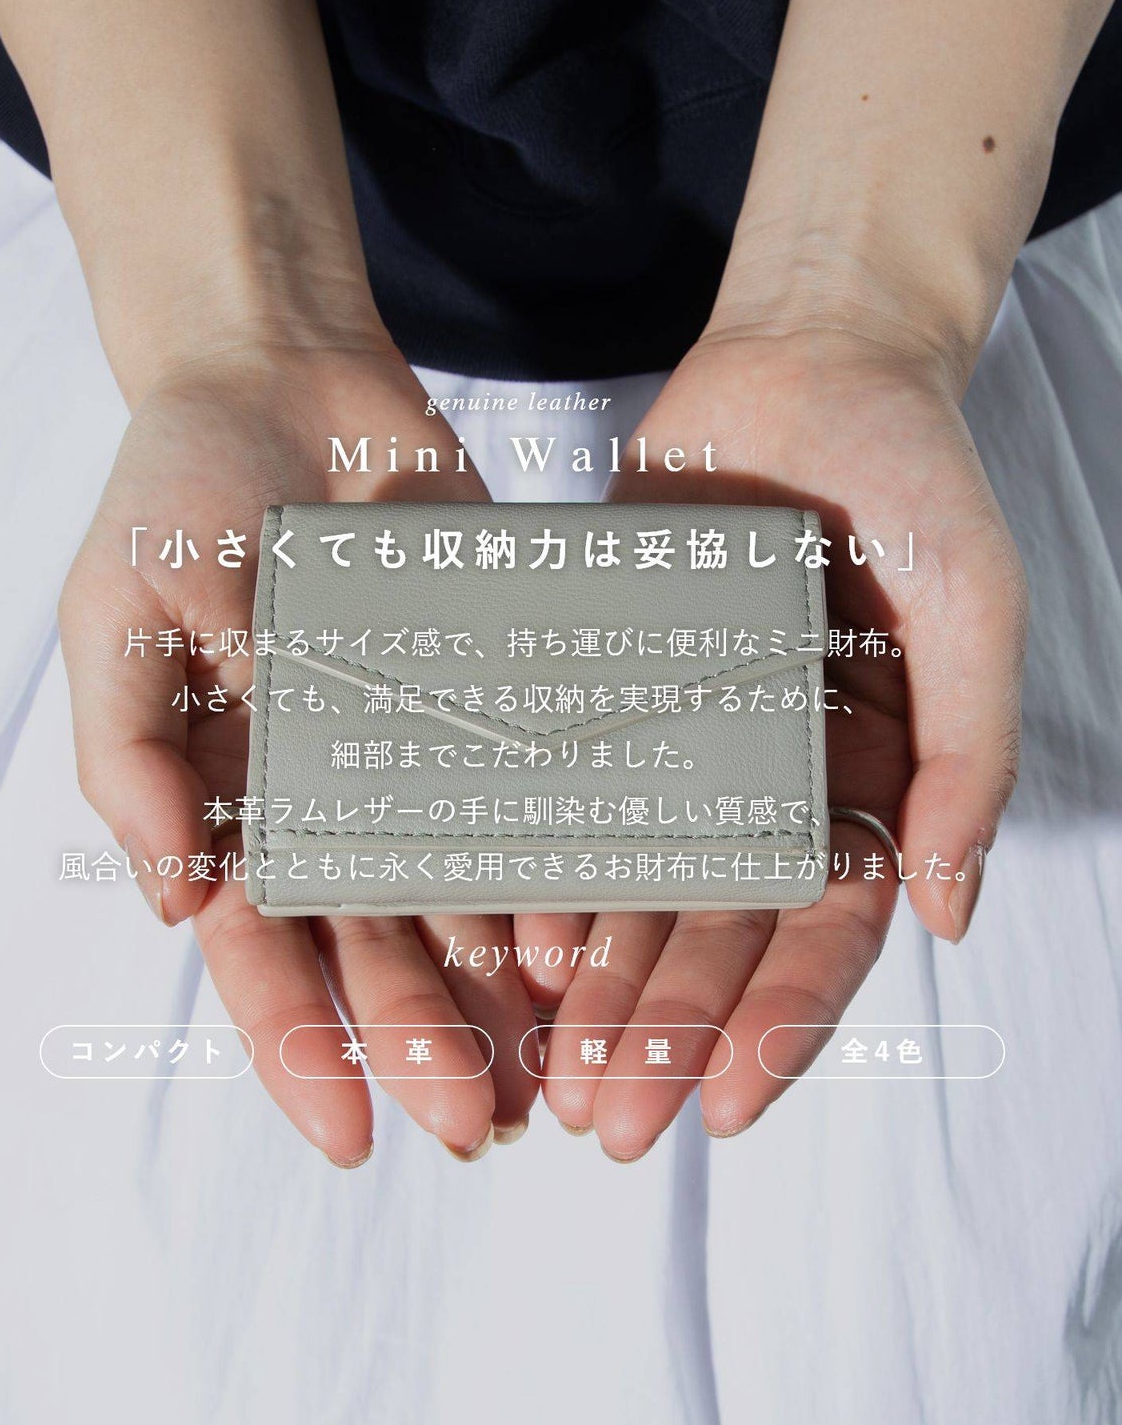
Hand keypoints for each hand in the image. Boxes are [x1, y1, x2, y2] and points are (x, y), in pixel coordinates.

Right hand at [59, 341, 538, 1162]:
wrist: (290, 382)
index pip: (263, 952)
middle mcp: (329, 799)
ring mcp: (413, 757)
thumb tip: (173, 900)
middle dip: (420, 1042)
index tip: (349, 1140)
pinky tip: (589, 939)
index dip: (300, 1048)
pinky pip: (525, 801)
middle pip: (377, 947)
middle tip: (479, 1127)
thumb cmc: (178, 492)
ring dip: (497, 993)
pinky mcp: (488, 704)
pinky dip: (551, 873)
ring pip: (460, 898)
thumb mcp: (119, 616)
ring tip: (550, 1070)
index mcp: (233, 800)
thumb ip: (131, 758)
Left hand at [520, 325, 1026, 1157]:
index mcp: (866, 785)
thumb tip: (955, 913)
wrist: (811, 369)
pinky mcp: (616, 693)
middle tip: (608, 1121)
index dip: (777, 1025)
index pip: (824, 935)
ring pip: (640, 887)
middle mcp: (773, 782)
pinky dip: (553, 869)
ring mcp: (691, 745)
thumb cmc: (916, 482)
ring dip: (601, 984)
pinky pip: (581, 793)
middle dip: (667, 1032)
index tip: (726, 1110)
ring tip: (552, 1067)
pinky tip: (515, 941)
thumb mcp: (975, 612)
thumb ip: (970, 760)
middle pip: (716, 935)